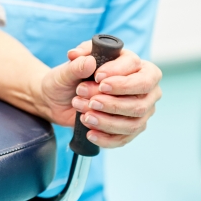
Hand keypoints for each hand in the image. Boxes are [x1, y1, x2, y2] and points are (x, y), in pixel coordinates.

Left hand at [37, 40, 161, 148]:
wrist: (58, 99)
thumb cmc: (69, 78)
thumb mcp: (68, 68)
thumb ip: (77, 63)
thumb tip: (90, 62)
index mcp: (132, 63)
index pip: (135, 66)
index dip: (118, 74)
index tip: (97, 78)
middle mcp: (142, 86)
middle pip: (140, 100)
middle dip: (114, 103)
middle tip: (92, 102)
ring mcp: (140, 108)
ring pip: (133, 122)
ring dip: (108, 122)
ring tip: (86, 117)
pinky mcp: (130, 127)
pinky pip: (124, 138)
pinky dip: (106, 138)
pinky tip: (90, 133)